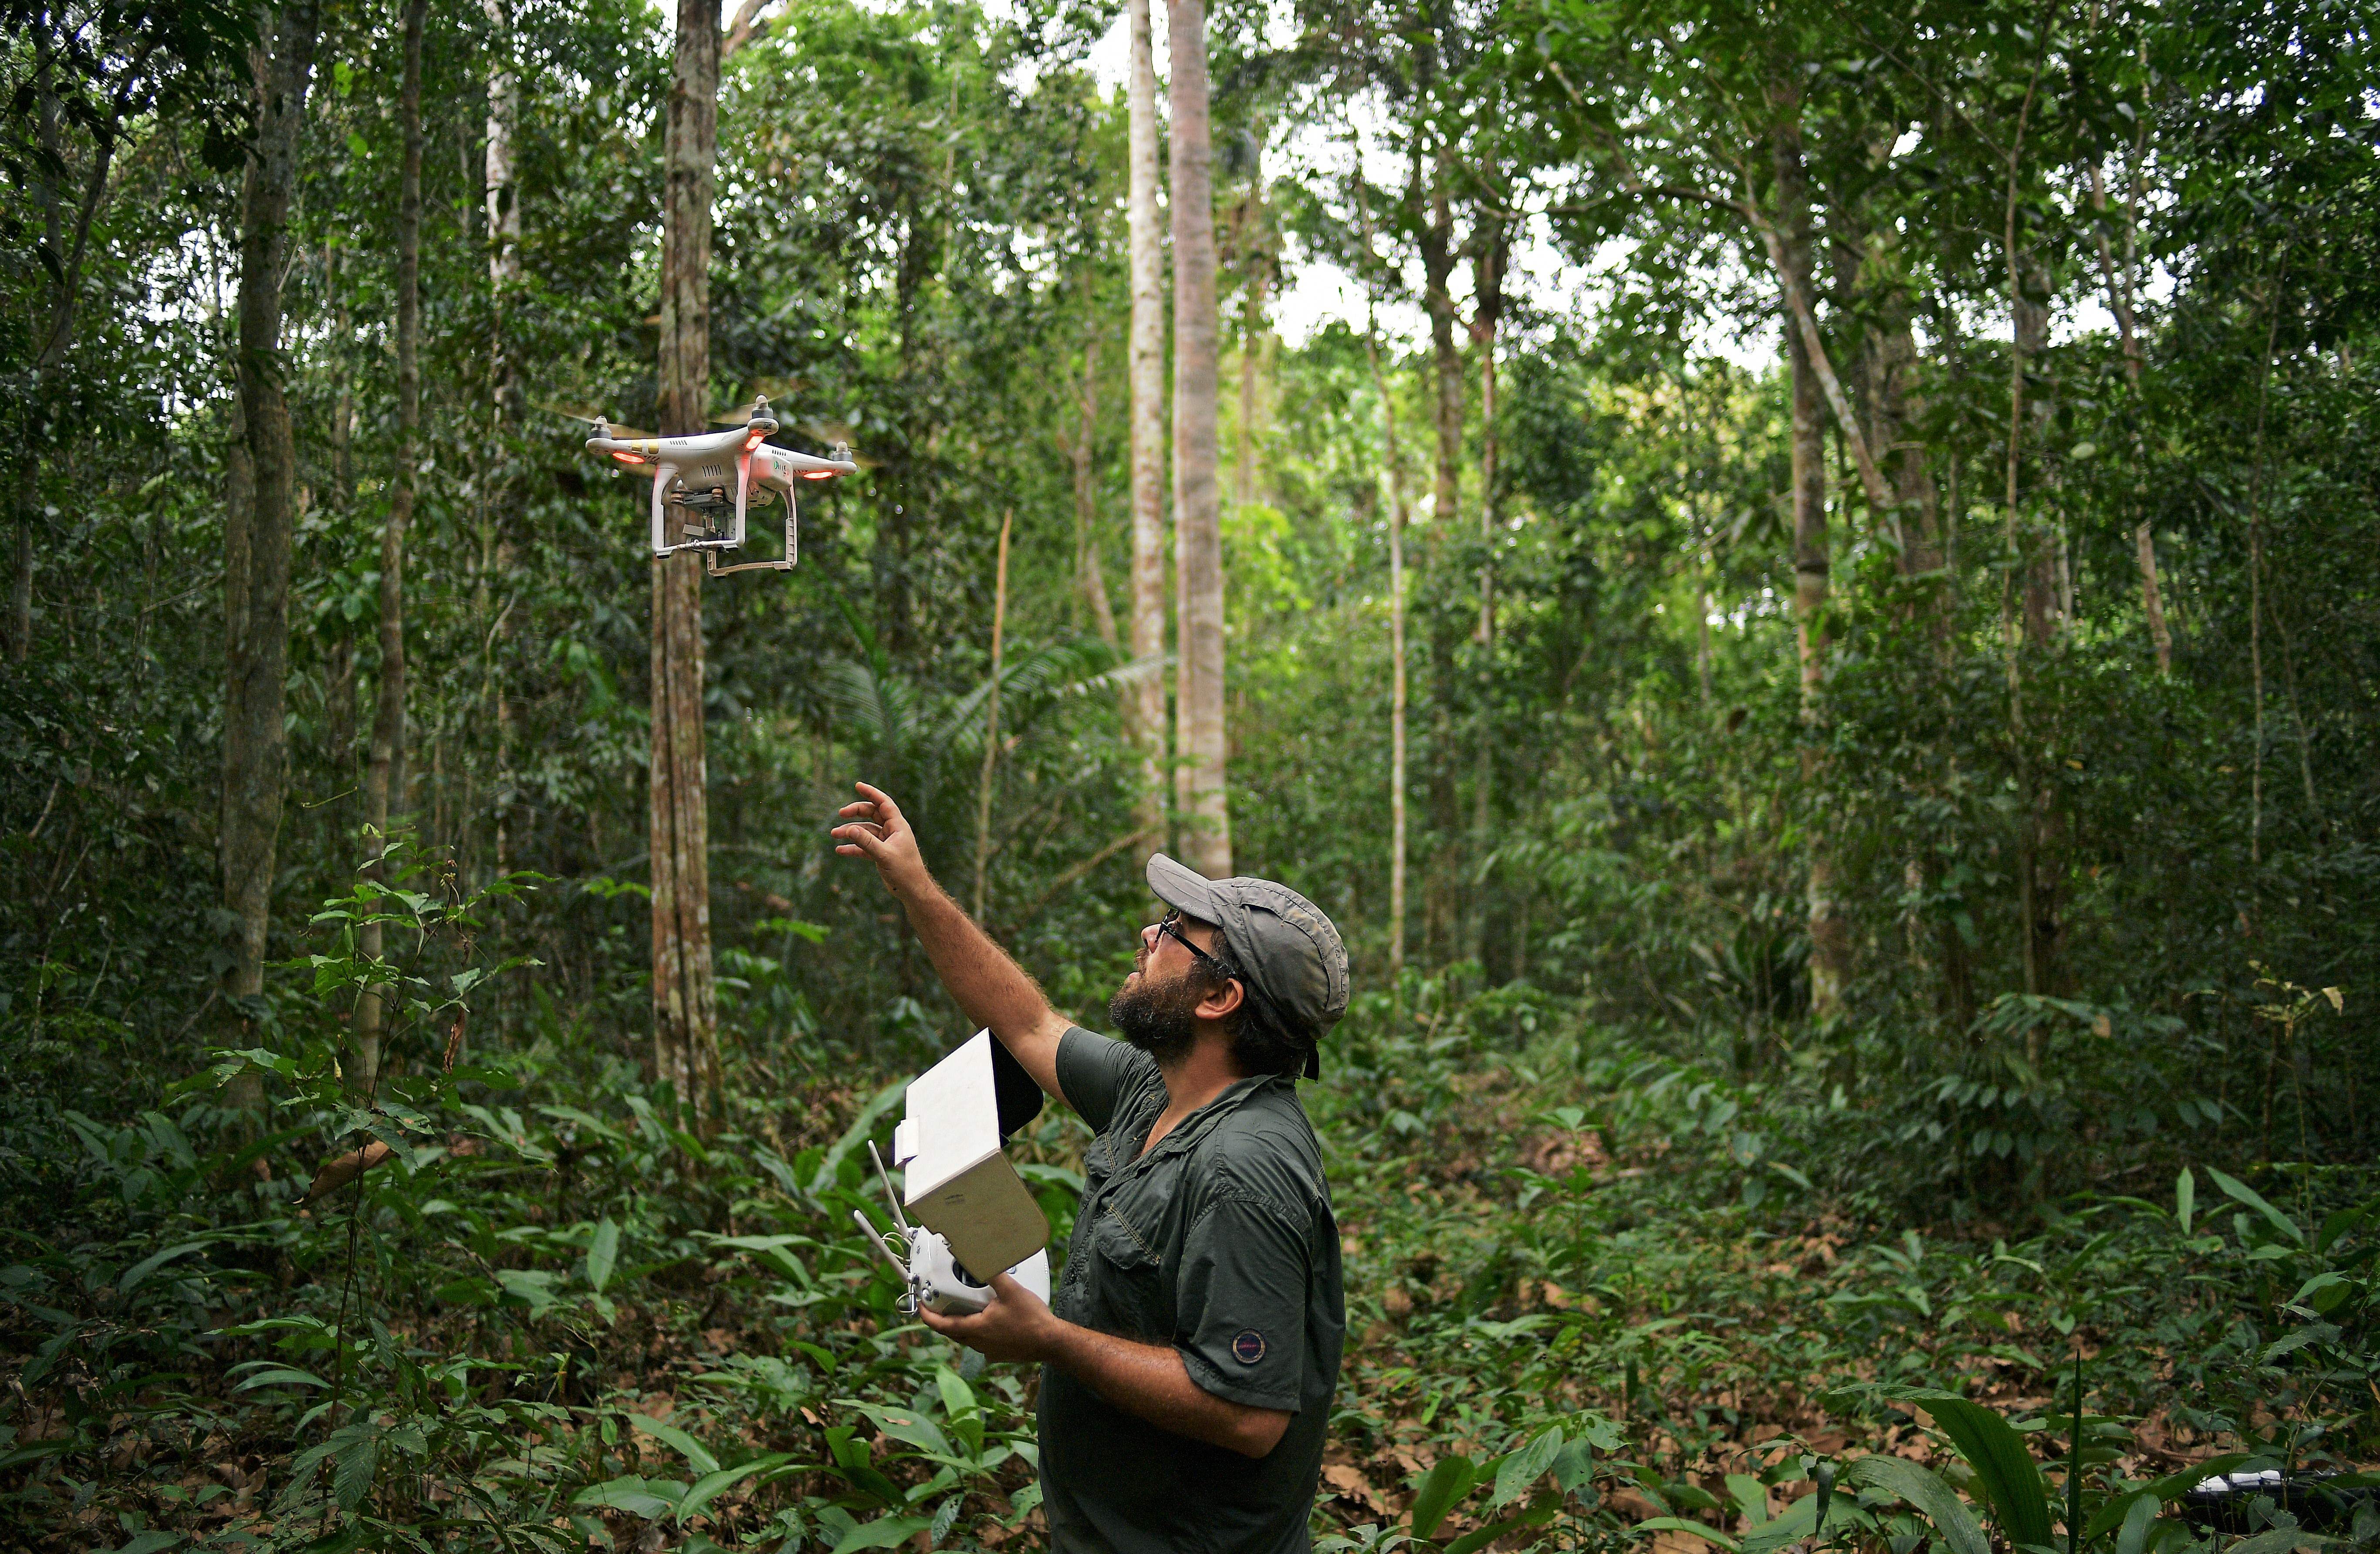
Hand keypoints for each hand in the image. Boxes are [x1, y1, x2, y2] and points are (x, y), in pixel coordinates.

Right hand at [829, 781, 932, 900]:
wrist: (913, 891)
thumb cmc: (905, 872)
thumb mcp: (884, 856)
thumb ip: (867, 842)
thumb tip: (849, 829)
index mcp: (898, 826)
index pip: (884, 803)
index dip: (871, 793)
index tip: (857, 785)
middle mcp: (892, 831)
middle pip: (872, 814)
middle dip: (856, 812)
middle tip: (840, 814)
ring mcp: (886, 842)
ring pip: (865, 831)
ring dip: (850, 832)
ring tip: (833, 835)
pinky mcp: (881, 854)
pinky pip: (864, 846)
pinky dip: (853, 847)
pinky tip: (840, 850)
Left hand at [918, 1272, 1063, 1362]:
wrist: (1051, 1342)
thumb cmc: (1031, 1320)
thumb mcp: (1011, 1291)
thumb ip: (993, 1273)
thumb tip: (980, 1257)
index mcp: (976, 1329)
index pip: (942, 1326)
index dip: (928, 1317)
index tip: (921, 1308)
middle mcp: (979, 1343)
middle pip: (952, 1333)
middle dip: (943, 1320)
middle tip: (939, 1307)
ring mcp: (989, 1351)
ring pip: (967, 1339)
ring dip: (961, 1326)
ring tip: (963, 1311)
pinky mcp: (1000, 1354)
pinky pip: (982, 1343)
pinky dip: (978, 1332)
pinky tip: (990, 1323)